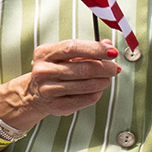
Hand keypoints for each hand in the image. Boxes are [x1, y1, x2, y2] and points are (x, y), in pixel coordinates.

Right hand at [0, 38, 120, 126]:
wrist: (36, 93)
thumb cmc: (56, 69)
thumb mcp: (65, 55)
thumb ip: (87, 49)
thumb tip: (109, 46)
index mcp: (44, 53)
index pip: (72, 47)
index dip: (96, 49)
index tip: (112, 52)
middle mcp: (43, 71)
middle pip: (85, 68)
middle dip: (106, 68)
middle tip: (114, 68)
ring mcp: (48, 89)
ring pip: (90, 85)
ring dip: (104, 81)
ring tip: (105, 79)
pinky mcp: (57, 105)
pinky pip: (88, 98)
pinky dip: (98, 93)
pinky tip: (95, 90)